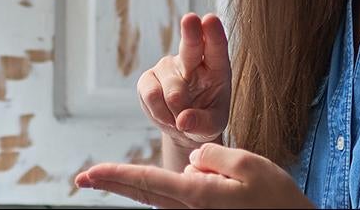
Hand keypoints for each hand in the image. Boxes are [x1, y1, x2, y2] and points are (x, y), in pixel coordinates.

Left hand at [75, 143, 313, 208]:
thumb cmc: (277, 200)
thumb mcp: (249, 164)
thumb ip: (213, 155)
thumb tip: (193, 161)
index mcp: (197, 195)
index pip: (147, 181)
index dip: (114, 175)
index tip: (88, 173)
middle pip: (143, 194)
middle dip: (113, 183)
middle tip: (82, 178)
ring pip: (164, 198)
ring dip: (151, 185)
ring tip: (156, 180)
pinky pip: (181, 203)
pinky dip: (172, 191)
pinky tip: (179, 187)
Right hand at [138, 13, 230, 146]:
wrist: (183, 126)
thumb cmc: (205, 120)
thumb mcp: (212, 126)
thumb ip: (202, 123)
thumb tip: (183, 120)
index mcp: (216, 65)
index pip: (216, 47)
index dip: (213, 33)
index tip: (210, 20)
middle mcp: (192, 60)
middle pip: (191, 43)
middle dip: (190, 32)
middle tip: (190, 18)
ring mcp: (168, 66)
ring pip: (171, 88)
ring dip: (176, 111)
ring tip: (181, 120)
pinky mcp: (148, 79)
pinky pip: (152, 96)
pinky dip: (160, 113)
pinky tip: (167, 117)